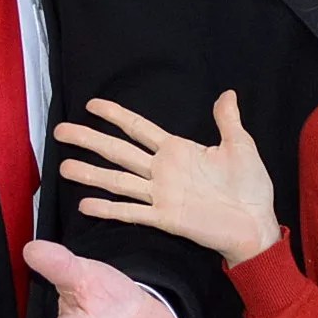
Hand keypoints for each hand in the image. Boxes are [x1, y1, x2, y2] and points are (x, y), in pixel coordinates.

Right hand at [57, 92, 280, 266]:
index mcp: (178, 150)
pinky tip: (85, 204)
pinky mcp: (164, 218)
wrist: (256, 223)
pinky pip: (131, 212)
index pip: (139, 128)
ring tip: (63, 167)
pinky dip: (108, 209)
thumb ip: (228, 121)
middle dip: (90, 140)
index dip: (116, 115)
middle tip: (61, 131)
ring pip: (118, 180)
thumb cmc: (251, 186)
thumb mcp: (240, 146)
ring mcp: (160, 195)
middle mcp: (162, 171)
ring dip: (90, 174)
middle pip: (118, 151)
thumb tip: (228, 94)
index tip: (92, 104)